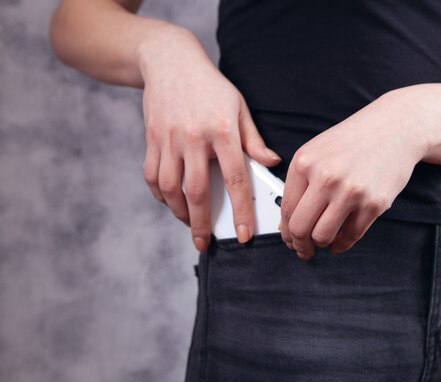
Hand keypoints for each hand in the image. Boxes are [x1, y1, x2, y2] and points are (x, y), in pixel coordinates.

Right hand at [138, 27, 281, 250]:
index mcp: (223, 131)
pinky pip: (152, 175)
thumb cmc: (210, 87)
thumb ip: (253, 139)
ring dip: (179, 212)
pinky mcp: (151, 139)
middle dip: (202, 223)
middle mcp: (194, 138)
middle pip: (198, 191)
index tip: (243, 235)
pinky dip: (160, 195)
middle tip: (204, 243)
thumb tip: (271, 163)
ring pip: (171, 187)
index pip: (236, 179)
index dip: (240, 211)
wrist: (169, 61)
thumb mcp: (239, 108)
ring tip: (190, 224)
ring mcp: (169, 139)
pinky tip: (171, 202)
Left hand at [279, 90, 429, 259]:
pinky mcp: (374, 203)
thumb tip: (288, 223)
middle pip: (300, 227)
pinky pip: (351, 236)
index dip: (286, 231)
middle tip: (303, 250)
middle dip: (300, 245)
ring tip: (324, 242)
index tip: (290, 239)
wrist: (395, 128)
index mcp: (305, 162)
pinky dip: (342, 244)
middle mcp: (325, 177)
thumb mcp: (318, 152)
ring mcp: (350, 192)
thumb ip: (301, 183)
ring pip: (323, 236)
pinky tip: (340, 240)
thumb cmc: (356, 140)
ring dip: (321, 245)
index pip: (286, 209)